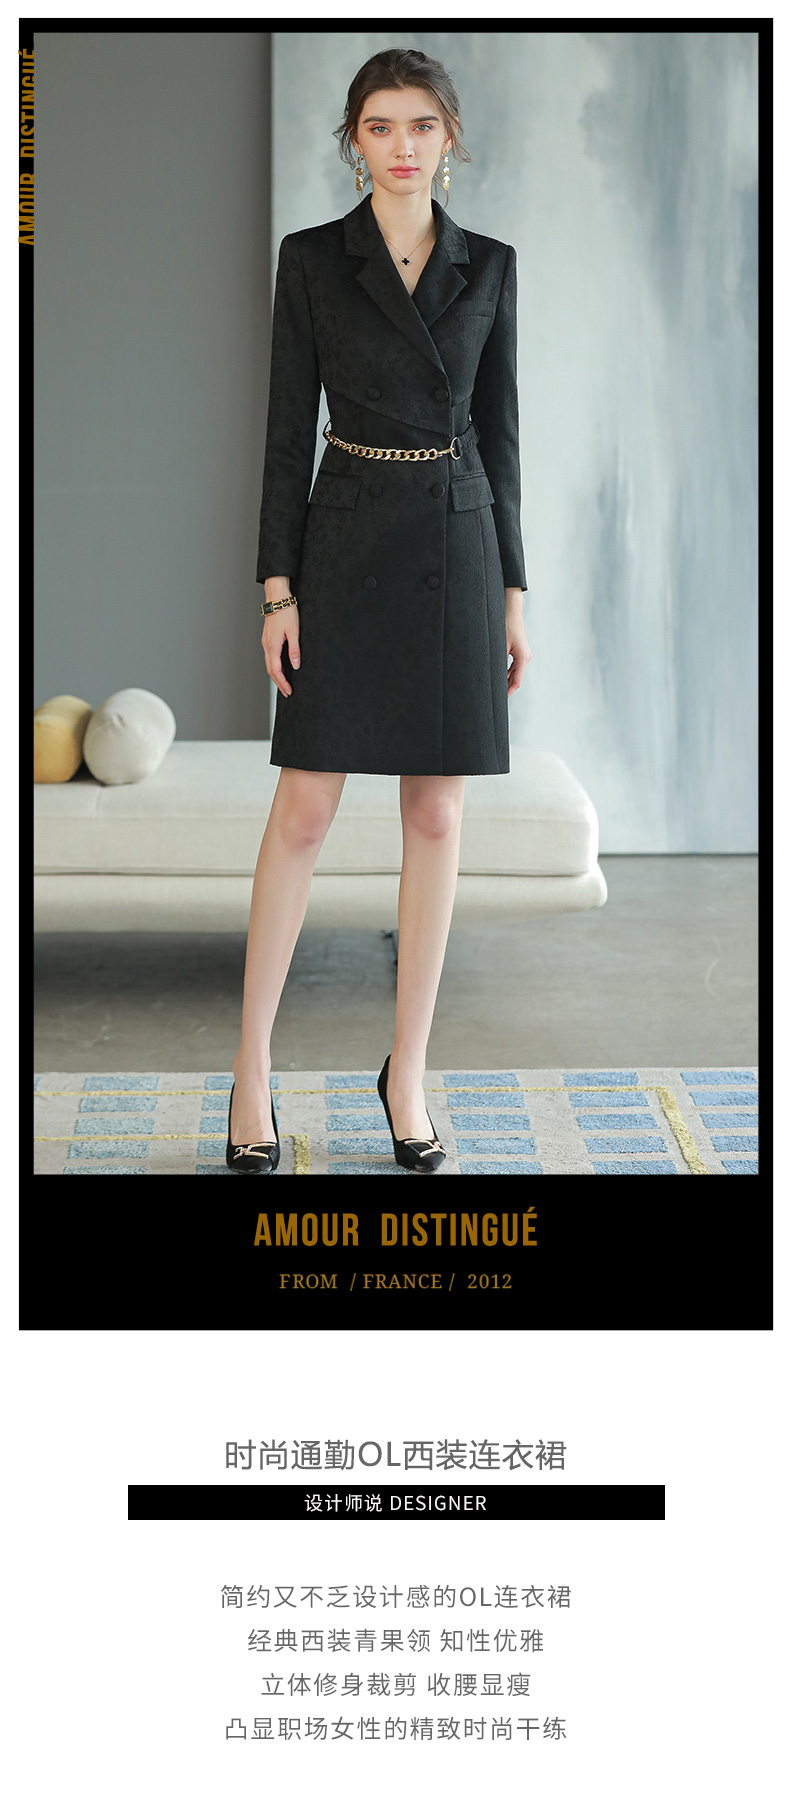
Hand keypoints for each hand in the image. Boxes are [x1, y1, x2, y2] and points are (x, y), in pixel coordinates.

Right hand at [262, 581, 299, 696]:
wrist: (277, 597)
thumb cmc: (286, 611)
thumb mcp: (294, 631)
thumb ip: (294, 650)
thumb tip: (295, 665)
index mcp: (272, 645)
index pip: (276, 670)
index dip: (283, 682)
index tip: (289, 691)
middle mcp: (267, 645)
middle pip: (271, 670)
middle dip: (279, 683)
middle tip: (287, 692)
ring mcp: (266, 642)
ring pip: (269, 664)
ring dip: (276, 676)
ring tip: (284, 684)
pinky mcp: (268, 638)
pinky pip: (269, 657)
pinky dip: (274, 667)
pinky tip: (280, 669)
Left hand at [505, 587, 531, 695]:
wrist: (511, 610)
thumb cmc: (505, 625)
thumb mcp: (499, 645)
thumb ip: (498, 662)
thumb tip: (492, 676)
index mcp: (522, 658)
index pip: (516, 681)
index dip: (508, 692)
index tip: (500, 699)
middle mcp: (525, 657)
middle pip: (516, 678)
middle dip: (506, 687)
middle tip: (495, 696)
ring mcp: (524, 654)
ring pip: (515, 673)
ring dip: (505, 680)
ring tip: (495, 688)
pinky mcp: (520, 651)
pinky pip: (514, 666)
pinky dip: (506, 672)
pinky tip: (498, 676)